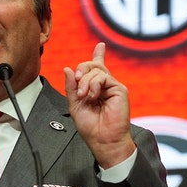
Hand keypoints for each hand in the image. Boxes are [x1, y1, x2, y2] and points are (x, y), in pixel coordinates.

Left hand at [63, 42, 135, 168]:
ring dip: (85, 82)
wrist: (102, 140)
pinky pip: (103, 77)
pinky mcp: (119, 89)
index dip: (98, 55)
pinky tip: (93, 96)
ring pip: (96, 70)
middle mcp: (104, 86)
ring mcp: (112, 87)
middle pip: (92, 65)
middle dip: (81, 70)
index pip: (97, 68)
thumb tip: (67, 69)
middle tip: (77, 82)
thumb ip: (71, 87)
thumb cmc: (90, 127)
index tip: (101, 46)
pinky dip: (94, 85)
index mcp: (94, 89)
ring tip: (84, 97)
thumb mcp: (74, 104)